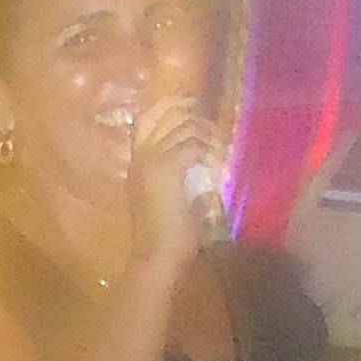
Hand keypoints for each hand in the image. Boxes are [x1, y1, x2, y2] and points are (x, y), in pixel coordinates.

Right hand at [127, 102, 222, 273]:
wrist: (156, 255)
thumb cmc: (166, 233)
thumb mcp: (169, 194)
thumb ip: (179, 172)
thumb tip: (204, 155)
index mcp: (137, 160)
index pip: (149, 117)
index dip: (173, 105)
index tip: (196, 108)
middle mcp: (140, 155)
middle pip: (165, 112)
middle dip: (195, 114)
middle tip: (216, 127)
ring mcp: (151, 160)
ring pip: (184, 127)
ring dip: (209, 135)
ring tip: (223, 150)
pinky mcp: (166, 169)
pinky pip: (192, 145)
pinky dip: (210, 151)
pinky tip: (220, 164)